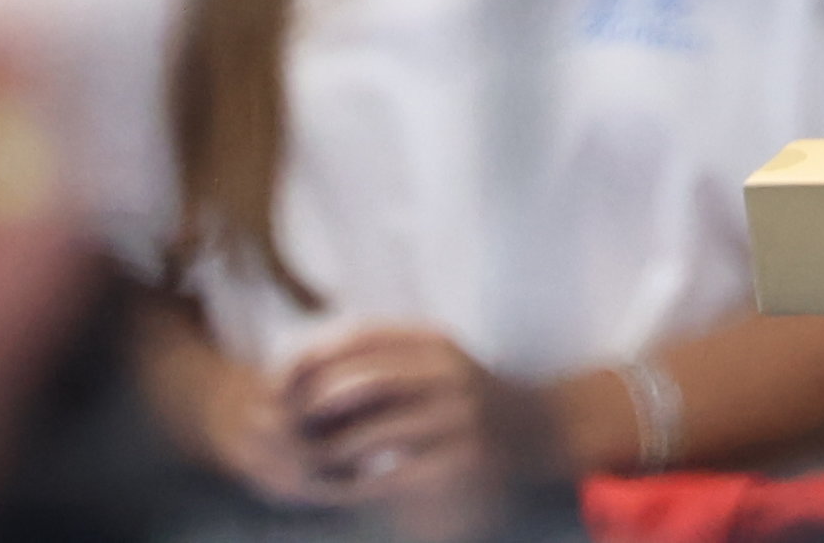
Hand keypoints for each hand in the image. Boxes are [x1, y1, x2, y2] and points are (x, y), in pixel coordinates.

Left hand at [279, 322, 572, 540]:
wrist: (542, 430)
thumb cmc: (470, 396)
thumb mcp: (435, 359)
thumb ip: (386, 353)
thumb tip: (306, 358)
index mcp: (433, 341)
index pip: (359, 335)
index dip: (313, 354)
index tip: (280, 377)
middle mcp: (447, 372)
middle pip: (361, 380)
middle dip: (314, 404)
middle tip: (285, 426)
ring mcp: (457, 417)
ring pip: (373, 431)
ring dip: (332, 449)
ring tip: (307, 462)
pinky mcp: (462, 460)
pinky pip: (397, 473)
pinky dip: (363, 482)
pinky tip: (345, 488)